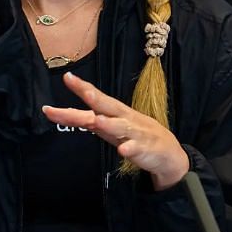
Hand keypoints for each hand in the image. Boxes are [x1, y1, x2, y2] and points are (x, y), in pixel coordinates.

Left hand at [42, 72, 189, 190]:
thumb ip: (87, 120)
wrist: (169, 155)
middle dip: (95, 98)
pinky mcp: (146, 150)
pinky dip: (129, 149)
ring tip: (97, 120)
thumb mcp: (109, 128)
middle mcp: (124, 119)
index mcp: (115, 113)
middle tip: (83, 89)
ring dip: (109, 124)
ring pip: (121, 127)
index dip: (81, 88)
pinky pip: (137, 150)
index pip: (96, 99)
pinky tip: (122, 150)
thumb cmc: (134, 137)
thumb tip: (62, 113)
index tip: (66, 77)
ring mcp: (136, 134)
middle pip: (108, 106)